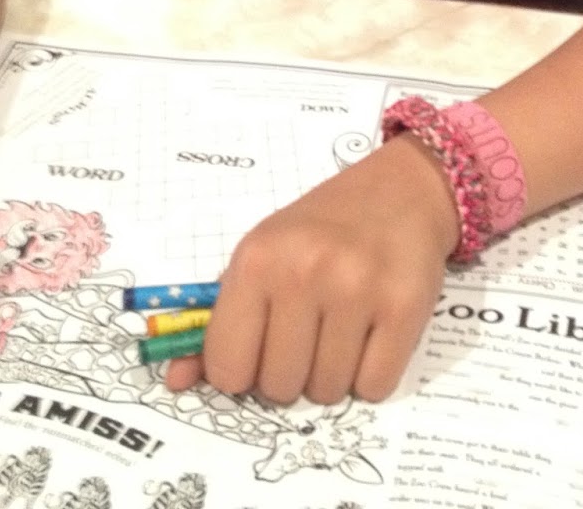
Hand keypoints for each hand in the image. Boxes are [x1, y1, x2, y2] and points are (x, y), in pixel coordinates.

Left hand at [165, 134, 458, 405]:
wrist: (400, 190)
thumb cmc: (321, 227)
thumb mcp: (262, 255)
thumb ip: (219, 319)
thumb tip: (176, 381)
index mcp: (257, 258)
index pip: (227, 367)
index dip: (242, 369)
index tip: (259, 349)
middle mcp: (304, 271)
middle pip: (279, 387)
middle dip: (291, 372)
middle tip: (308, 331)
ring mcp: (357, 289)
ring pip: (327, 392)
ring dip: (332, 373)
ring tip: (342, 326)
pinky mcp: (405, 306)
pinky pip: (375, 387)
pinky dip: (371, 375)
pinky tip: (372, 333)